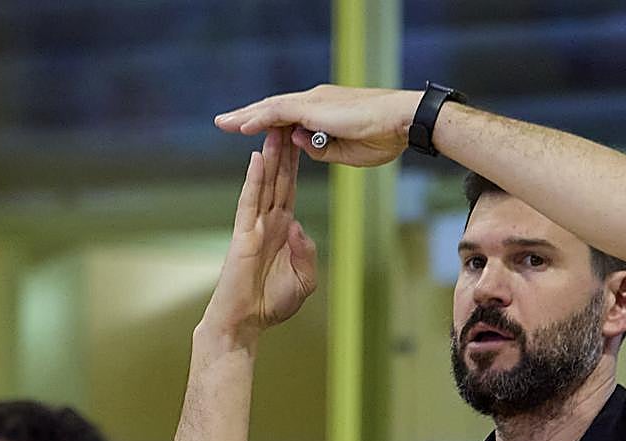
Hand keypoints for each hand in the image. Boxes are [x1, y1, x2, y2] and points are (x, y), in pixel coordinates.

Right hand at [202, 129, 316, 343]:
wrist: (244, 323)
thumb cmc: (270, 305)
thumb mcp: (304, 280)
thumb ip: (306, 252)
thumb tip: (298, 227)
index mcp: (283, 231)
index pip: (291, 190)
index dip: (297, 166)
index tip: (304, 141)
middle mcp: (268, 223)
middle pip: (279, 180)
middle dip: (285, 151)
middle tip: (289, 120)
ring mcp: (253, 227)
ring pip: (264, 185)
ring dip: (270, 157)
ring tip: (274, 130)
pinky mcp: (242, 235)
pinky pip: (249, 203)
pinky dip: (254, 181)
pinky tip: (257, 160)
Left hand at [214, 84, 420, 166]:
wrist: (402, 121)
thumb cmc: (384, 137)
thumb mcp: (347, 152)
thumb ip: (320, 149)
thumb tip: (299, 144)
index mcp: (323, 112)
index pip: (287, 116)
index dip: (266, 123)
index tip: (249, 131)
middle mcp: (315, 102)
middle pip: (273, 108)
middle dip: (247, 116)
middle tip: (225, 122)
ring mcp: (313, 102)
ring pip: (270, 107)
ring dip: (246, 116)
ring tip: (224, 123)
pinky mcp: (313, 107)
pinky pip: (278, 111)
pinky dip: (259, 118)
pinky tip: (242, 127)